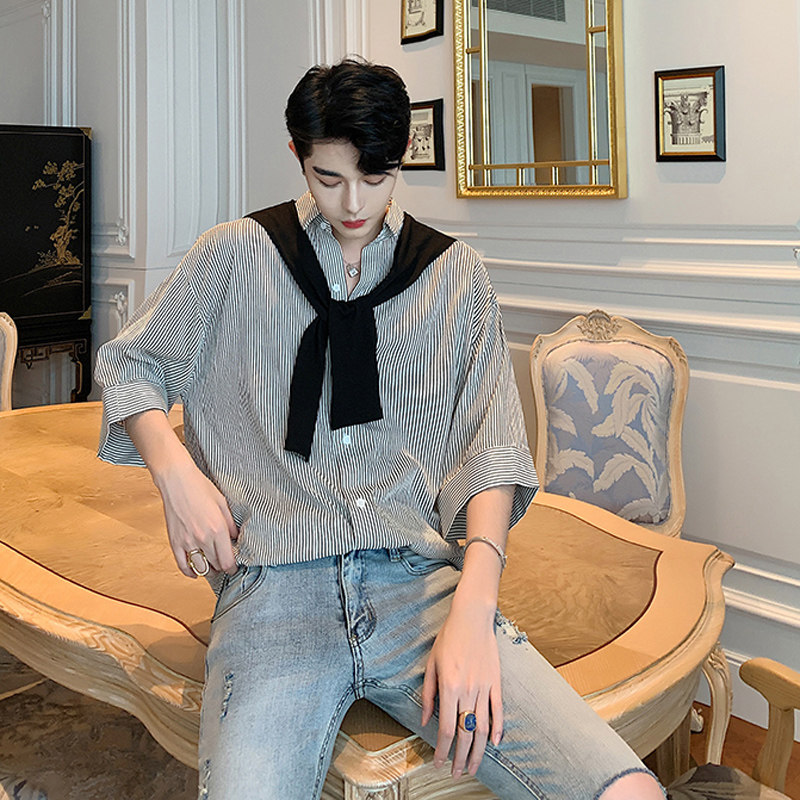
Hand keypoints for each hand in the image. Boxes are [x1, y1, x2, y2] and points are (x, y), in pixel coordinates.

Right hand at [155, 458, 238, 577]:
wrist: (177, 481)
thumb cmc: (200, 488)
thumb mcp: (223, 503)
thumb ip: (231, 524)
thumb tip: (236, 538)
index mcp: (218, 529)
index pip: (227, 561)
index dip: (232, 567)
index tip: (234, 567)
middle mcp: (203, 538)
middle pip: (215, 565)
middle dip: (222, 567)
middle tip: (224, 564)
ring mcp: (187, 542)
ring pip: (200, 568)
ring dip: (208, 571)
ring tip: (212, 567)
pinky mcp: (174, 542)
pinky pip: (182, 564)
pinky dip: (189, 572)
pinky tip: (195, 573)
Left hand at [421, 599, 502, 778]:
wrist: (472, 617)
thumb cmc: (448, 638)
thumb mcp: (431, 664)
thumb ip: (428, 694)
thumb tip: (424, 720)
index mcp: (449, 687)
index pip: (445, 728)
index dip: (441, 750)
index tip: (438, 763)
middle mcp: (468, 691)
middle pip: (466, 734)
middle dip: (460, 758)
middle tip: (456, 774)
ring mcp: (484, 687)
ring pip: (483, 728)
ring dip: (479, 752)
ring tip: (473, 767)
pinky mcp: (496, 682)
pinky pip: (499, 710)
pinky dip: (498, 729)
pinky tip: (495, 743)